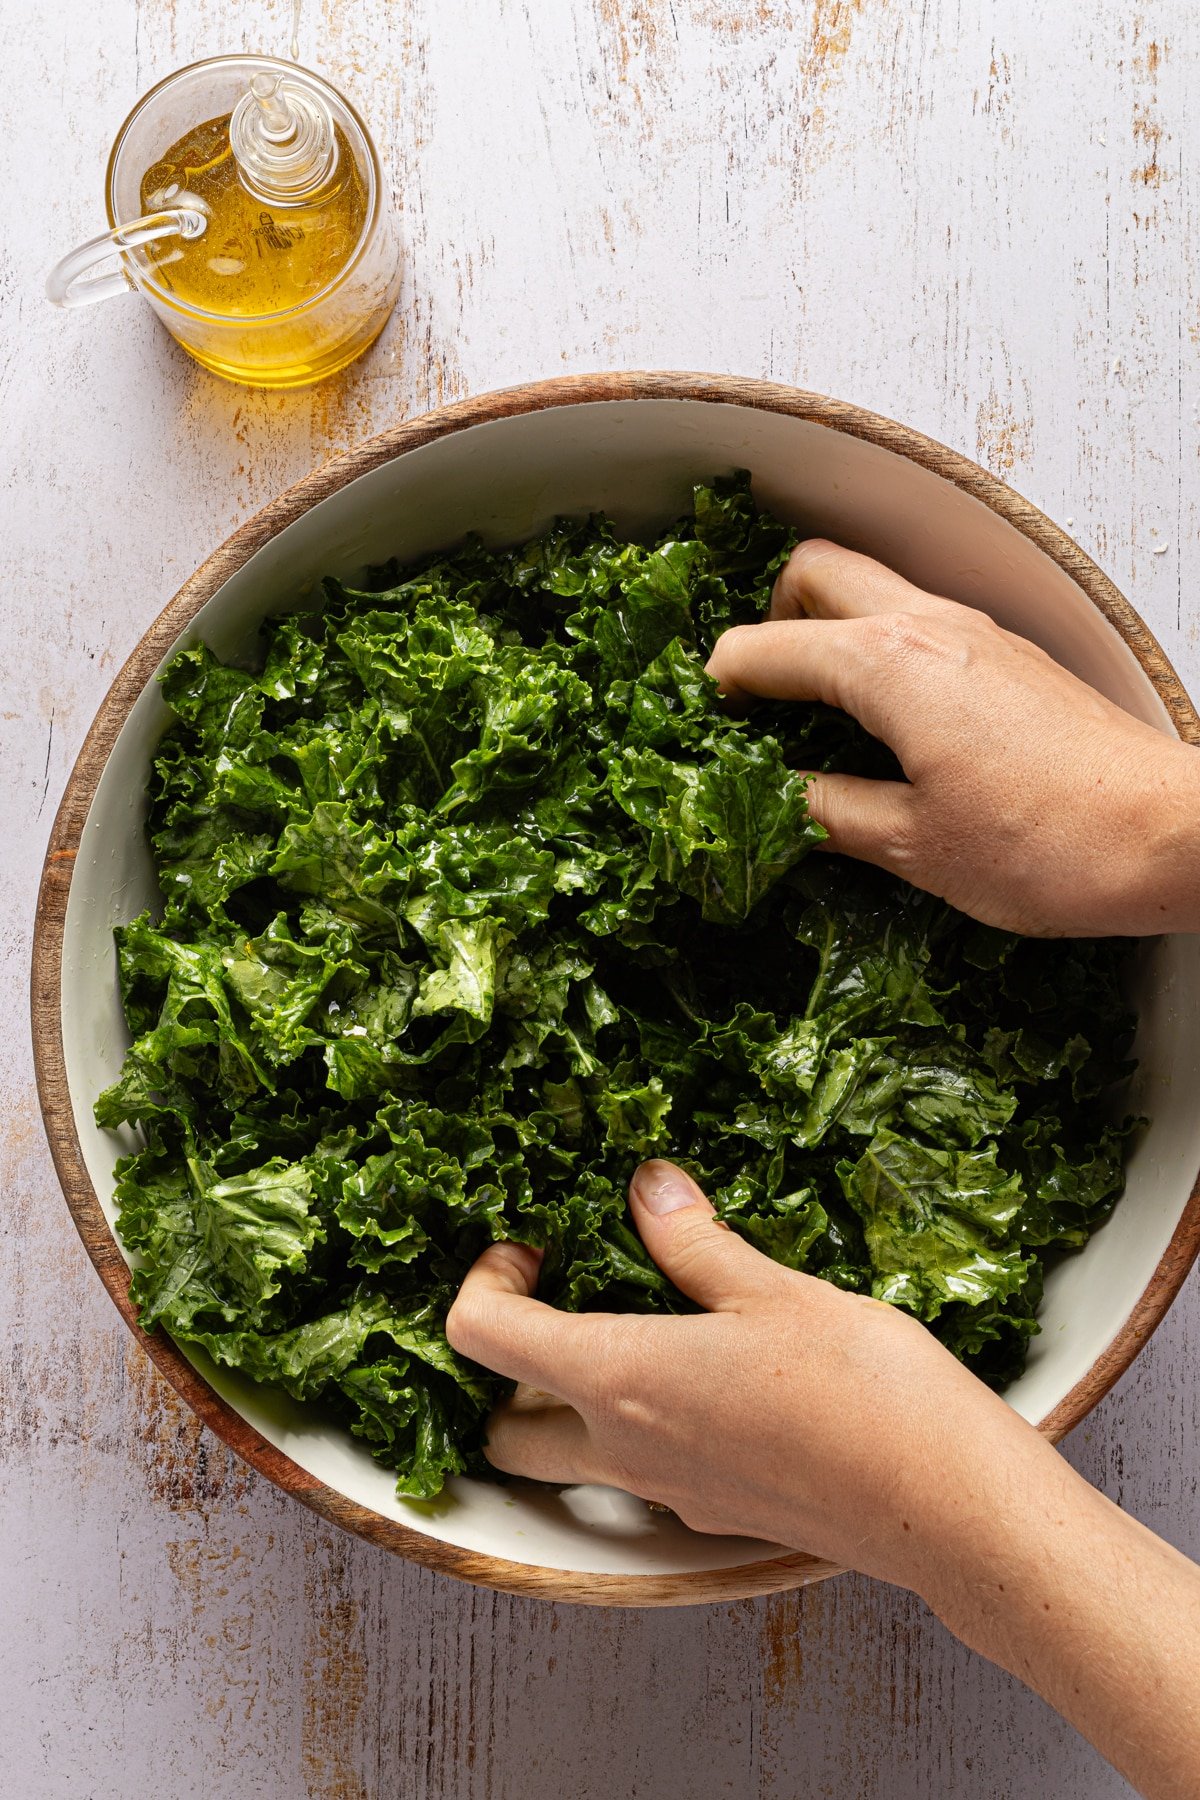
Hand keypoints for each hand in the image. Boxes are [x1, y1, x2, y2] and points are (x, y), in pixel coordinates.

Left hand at [448, 1162, 1199, 1799]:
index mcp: (616, 1377)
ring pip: (570, 1462)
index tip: (534, 1247)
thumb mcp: (773, 1289)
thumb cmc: (861, 1388)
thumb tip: (647, 1188)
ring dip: (568, 1407)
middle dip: (508, 1368)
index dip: (486, 1282)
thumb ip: (693, 1242)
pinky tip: (708, 1382)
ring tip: (636, 1332)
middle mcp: (623, 1449)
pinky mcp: (715, 1517)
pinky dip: (640, 1432)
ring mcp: (667, 1494)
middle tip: (564, 1300)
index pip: (482, 1337)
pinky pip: (642, 1479)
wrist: (946, 1506)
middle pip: (504, 1428)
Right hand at [706, 540, 1199, 935]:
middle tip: (755, 698)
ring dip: (826, 630)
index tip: (700, 725)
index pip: (767, 647)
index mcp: (887, 666)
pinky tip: (880, 725)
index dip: (720, 686)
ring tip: (809, 713)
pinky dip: (877, 653)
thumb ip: (827, 813)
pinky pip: (918, 624)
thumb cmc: (1052, 843)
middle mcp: (929, 627)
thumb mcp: (913, 847)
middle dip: (768, 620)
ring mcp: (975, 635)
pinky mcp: (1008, 659)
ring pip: (872, 588)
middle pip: (815, 572)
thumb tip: (775, 803)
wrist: (1172, 836)